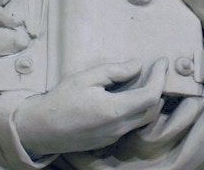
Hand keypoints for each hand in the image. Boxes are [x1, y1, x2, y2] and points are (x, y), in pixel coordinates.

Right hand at [15, 59, 165, 156]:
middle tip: (156, 69)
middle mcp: (119, 128)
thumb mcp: (86, 78)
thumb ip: (114, 71)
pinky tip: (128, 96)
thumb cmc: (61, 100)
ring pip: (143, 119)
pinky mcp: (108, 141)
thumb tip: (138, 65)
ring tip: (145, 80)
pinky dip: (136, 109)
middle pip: (152, 109)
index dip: (160, 77)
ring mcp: (114, 137)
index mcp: (115, 110)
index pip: (151, 95)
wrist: (41, 129)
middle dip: (158, 88)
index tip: (162, 62)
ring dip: (149, 100)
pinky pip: (130, 124)